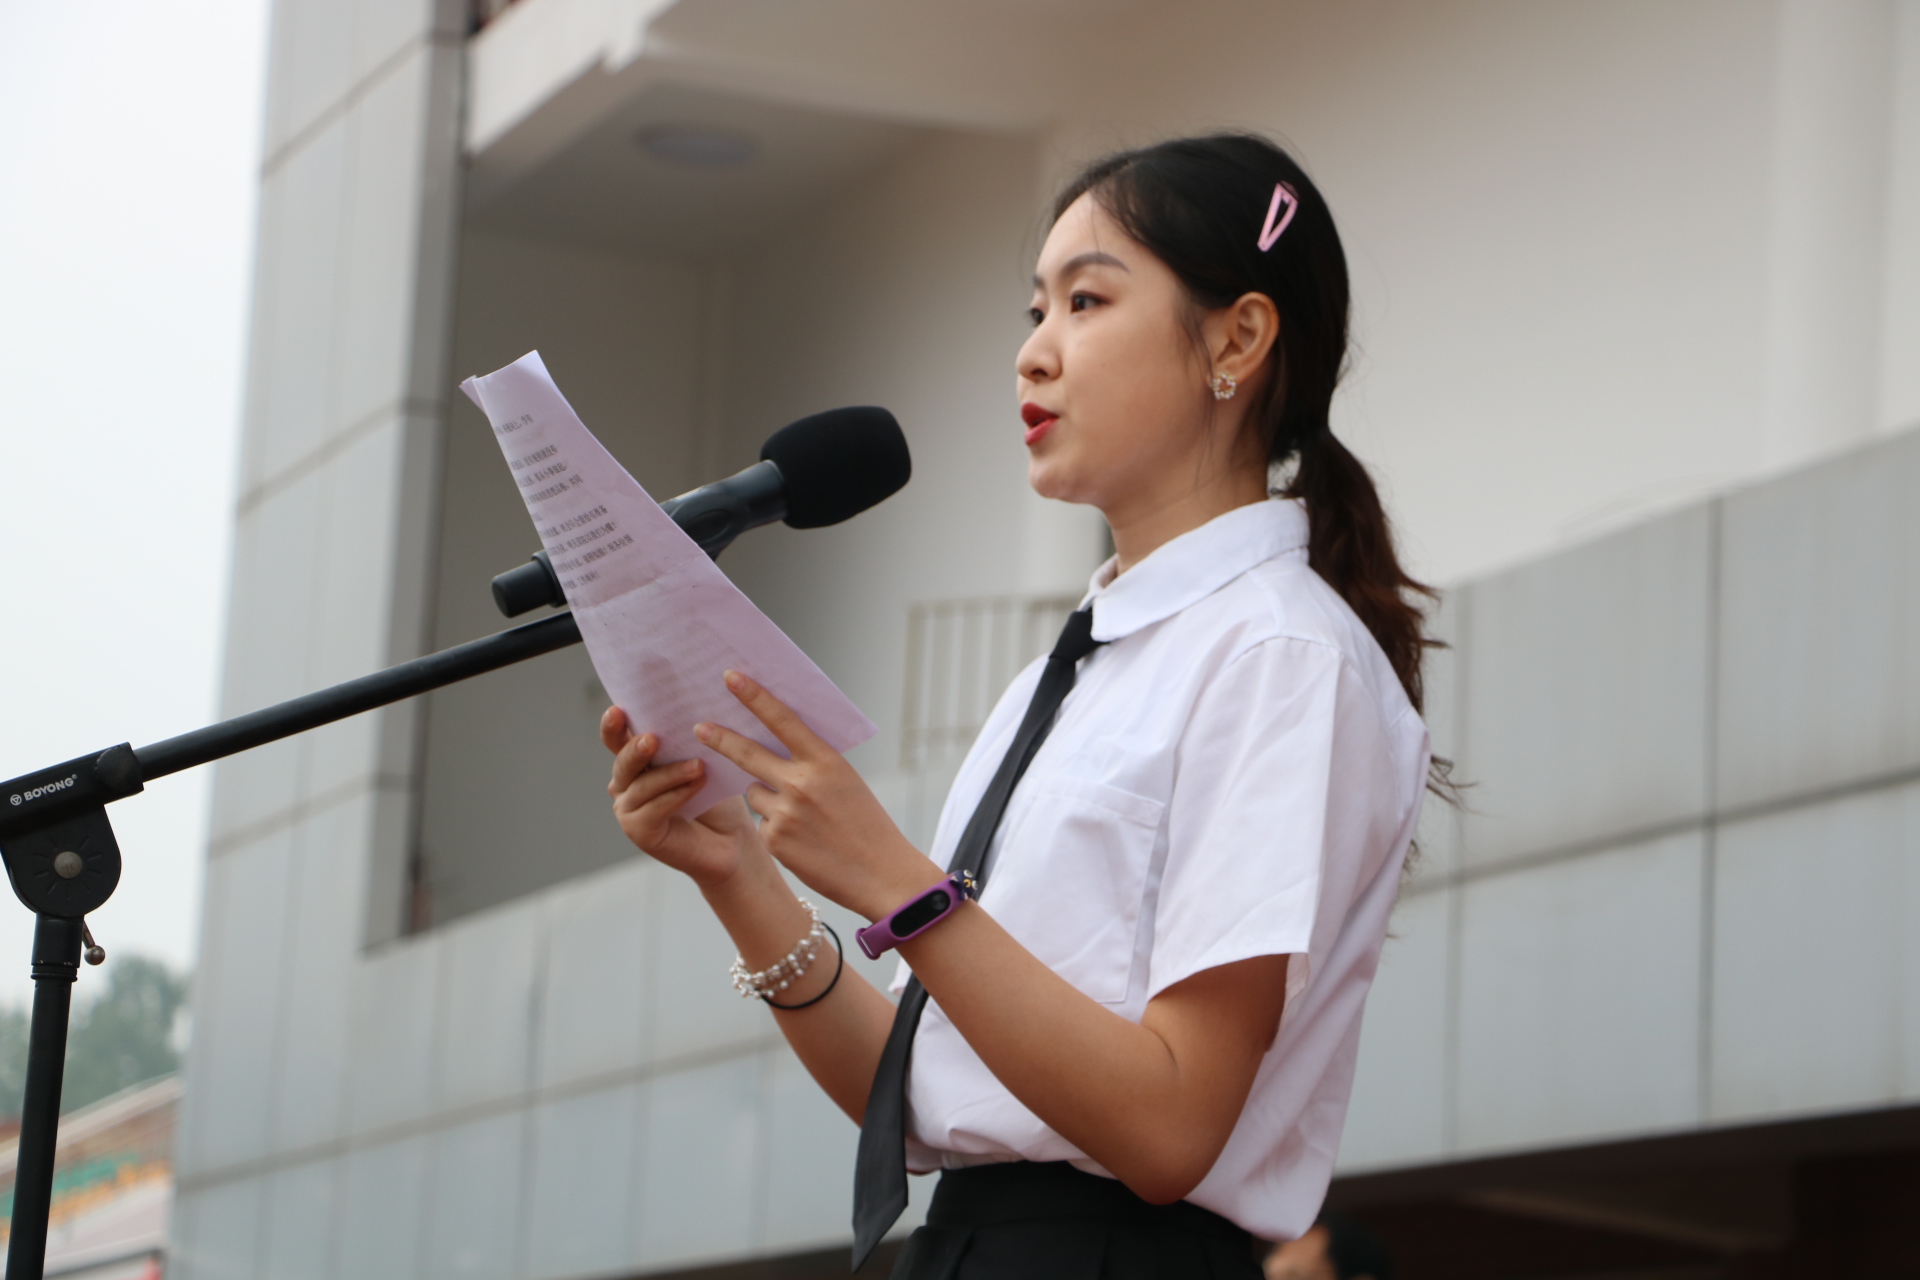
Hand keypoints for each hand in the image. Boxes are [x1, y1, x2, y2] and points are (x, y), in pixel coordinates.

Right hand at [601, 706, 764, 890]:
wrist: (732, 839)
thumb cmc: (717, 795)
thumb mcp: (704, 760)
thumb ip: (688, 740)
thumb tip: (693, 709)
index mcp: (635, 759)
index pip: (617, 738)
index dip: (613, 725)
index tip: (617, 710)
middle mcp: (625, 783)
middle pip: (624, 761)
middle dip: (636, 749)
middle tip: (652, 739)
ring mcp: (629, 809)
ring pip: (642, 786)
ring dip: (670, 774)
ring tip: (698, 765)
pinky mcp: (639, 831)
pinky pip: (653, 809)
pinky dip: (676, 795)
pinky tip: (696, 785)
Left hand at [695, 670, 943, 919]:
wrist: (881, 875)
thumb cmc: (866, 824)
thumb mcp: (846, 781)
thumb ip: (812, 763)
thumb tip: (772, 746)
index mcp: (825, 762)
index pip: (782, 720)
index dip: (754, 697)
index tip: (730, 677)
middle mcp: (801, 784)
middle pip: (746, 754)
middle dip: (720, 739)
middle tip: (699, 728)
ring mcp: (785, 813)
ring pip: (755, 792)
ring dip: (767, 797)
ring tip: (803, 818)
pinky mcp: (773, 841)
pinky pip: (761, 823)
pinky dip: (775, 828)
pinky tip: (802, 841)